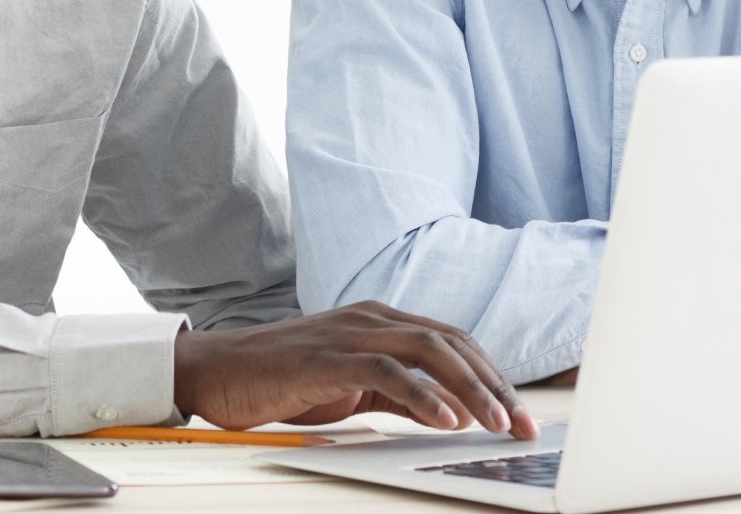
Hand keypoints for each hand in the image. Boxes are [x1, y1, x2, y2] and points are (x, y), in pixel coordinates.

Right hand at [172, 300, 538, 439]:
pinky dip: (422, 394)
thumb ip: (399, 394)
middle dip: (494, 384)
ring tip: (497, 422)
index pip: (452, 341)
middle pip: (450, 342)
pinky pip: (386, 372)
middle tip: (522, 423)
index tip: (519, 412)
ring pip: (427, 351)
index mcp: (380, 321)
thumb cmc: (282, 379)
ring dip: (470, 388)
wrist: (218, 372)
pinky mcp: (327, 357)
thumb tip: (451, 412)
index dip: (491, 375)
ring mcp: (349, 334)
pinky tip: (447, 419)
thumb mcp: (353, 388)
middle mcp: (371, 318)